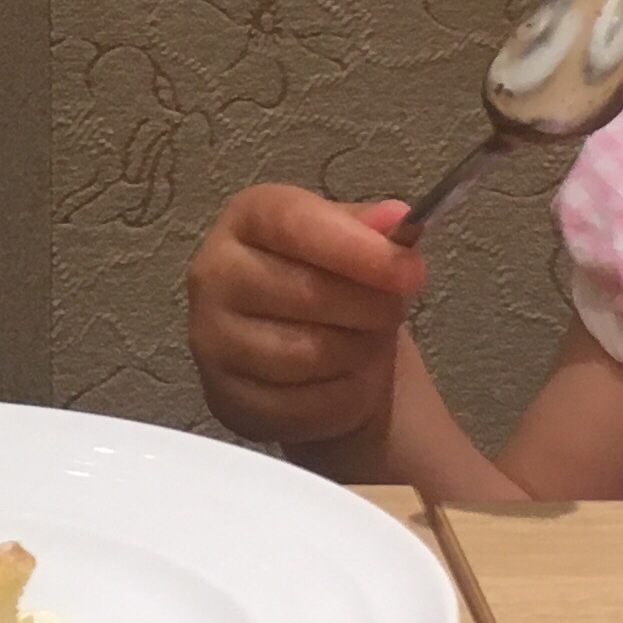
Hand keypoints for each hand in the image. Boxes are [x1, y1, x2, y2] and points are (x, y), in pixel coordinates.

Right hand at [187, 184, 426, 446]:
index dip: (356, 248)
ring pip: (310, 353)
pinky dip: (345, 395)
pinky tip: (346, 377)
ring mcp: (213, 340)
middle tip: (392, 308)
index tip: (409, 270)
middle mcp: (214, 273)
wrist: (299, 347)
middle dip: (370, 305)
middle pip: (307, 292)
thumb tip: (396, 218)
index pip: (293, 223)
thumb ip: (373, 229)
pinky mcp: (227, 398)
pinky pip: (306, 404)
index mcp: (247, 218)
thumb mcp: (352, 240)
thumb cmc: (328, 280)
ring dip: (359, 351)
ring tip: (366, 340)